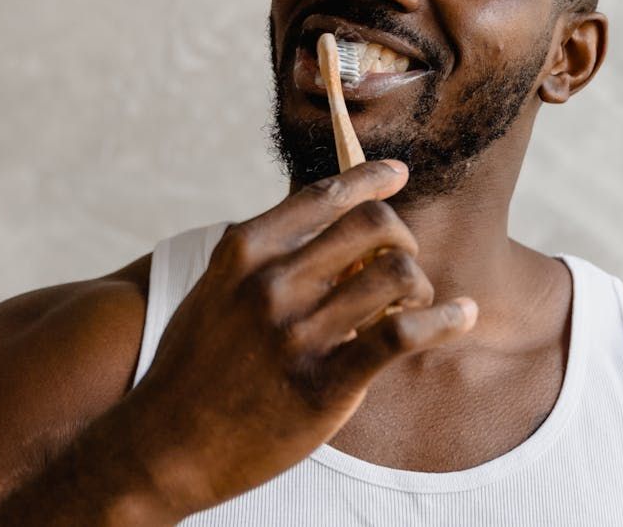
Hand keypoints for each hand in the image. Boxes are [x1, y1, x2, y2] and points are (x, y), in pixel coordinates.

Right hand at [132, 160, 476, 518]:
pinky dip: (444, 320)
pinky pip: (403, 335)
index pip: (324, 194)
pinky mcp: (324, 383)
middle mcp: (272, 284)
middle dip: (401, 236)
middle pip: (372, 225)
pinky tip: (460, 318)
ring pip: (396, 272)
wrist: (162, 447)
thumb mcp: (213, 294)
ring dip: (420, 284)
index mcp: (245, 253)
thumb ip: (262, 261)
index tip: (397, 174)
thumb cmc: (192, 370)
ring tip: (416, 304)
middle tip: (402, 263)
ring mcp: (297, 334)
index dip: (370, 178)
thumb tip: (326, 233)